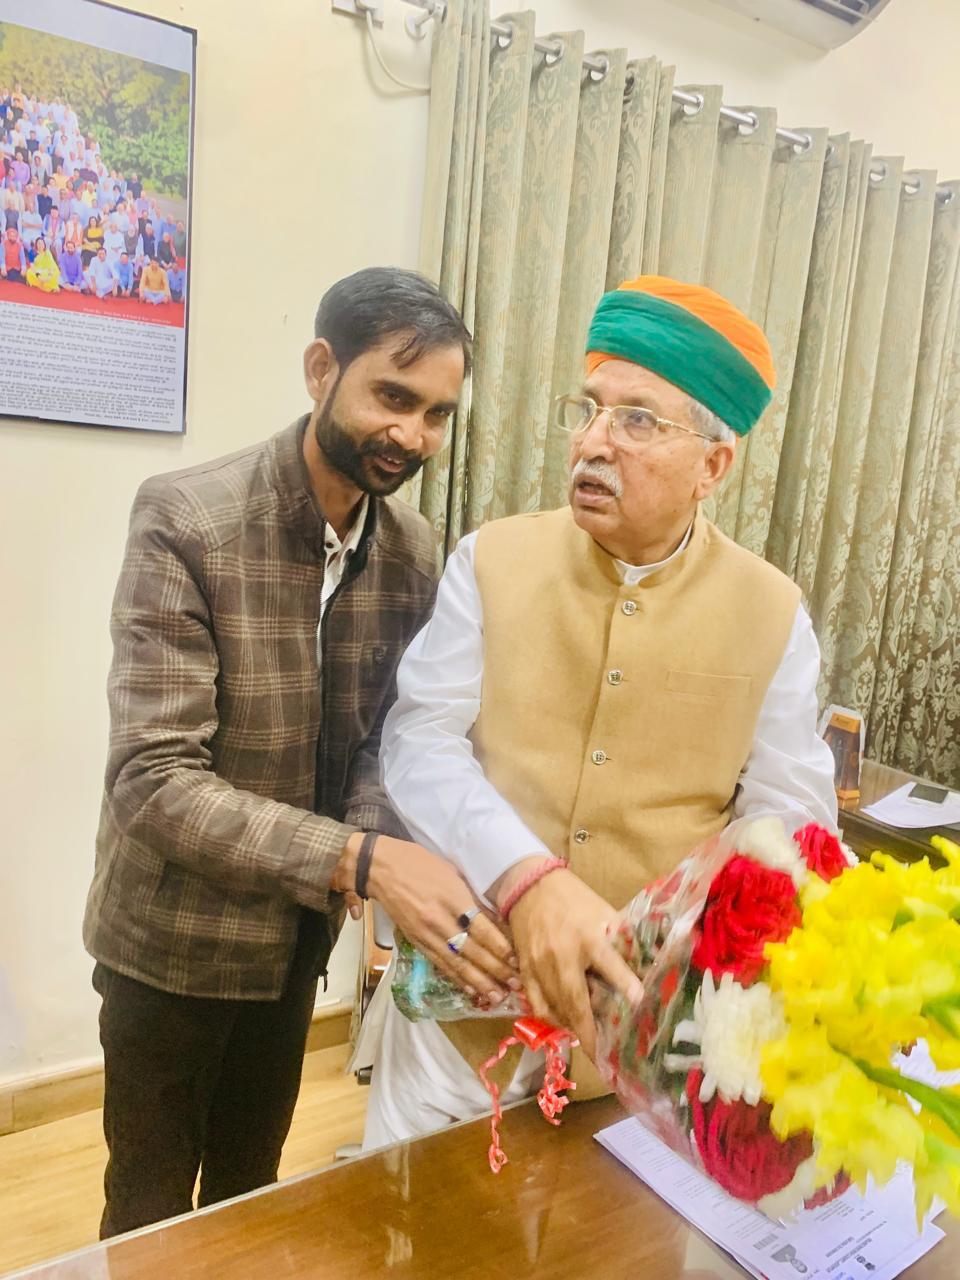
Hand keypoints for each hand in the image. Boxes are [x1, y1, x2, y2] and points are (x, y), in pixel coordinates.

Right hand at [333, 834, 519, 1004]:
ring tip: (497, 997)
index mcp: (453, 898)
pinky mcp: (416, 942)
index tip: (517, 961)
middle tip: (515, 986)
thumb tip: (494, 921)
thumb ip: (472, 898)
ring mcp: (427, 934)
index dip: (500, 948)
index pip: (482, 929)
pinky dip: (456, 978)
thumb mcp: (453, 873)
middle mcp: (441, 920)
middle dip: (496, 970)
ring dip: (478, 982)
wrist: (381, 868)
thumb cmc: (420, 863)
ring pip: (457, 963)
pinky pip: (440, 963)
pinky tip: (470, 990)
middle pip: (472, 951)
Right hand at [495, 859, 642, 1059]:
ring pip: (556, 1007)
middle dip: (591, 1034)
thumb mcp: (603, 913)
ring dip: (572, 1029)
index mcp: (588, 936)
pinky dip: (551, 1018)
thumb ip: (621, 940)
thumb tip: (647, 964)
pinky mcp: (525, 970)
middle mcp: (562, 955)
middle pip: (576, 1001)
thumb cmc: (574, 900)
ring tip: (590, 1044)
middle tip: (605, 1057)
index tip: (641, 1004)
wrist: (530, 886)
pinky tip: (564, 1025)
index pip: (610, 964)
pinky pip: (537, 1003)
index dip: (626, 985)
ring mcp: (540, 965)